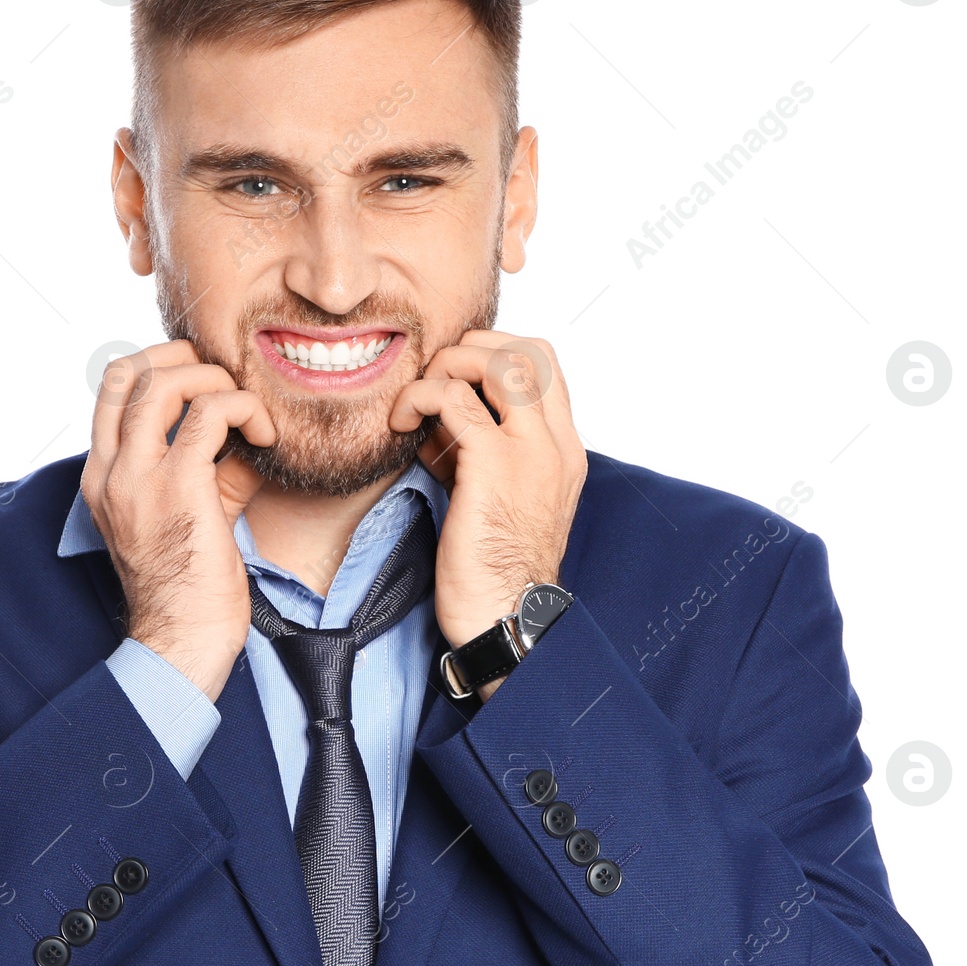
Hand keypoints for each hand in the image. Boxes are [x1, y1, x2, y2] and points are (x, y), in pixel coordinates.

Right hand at [81, 338, 275, 701]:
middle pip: (128, 371)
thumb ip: (210, 469)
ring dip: (215, 380)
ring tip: (246, 411)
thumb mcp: (191, 514)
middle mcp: (110, 471)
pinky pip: (211, 414)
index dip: (159, 367)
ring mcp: (138, 477)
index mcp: (102, 477)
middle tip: (224, 379)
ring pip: (163, 381)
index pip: (112, 391)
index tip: (203, 382)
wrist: (183, 640)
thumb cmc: (191, 587)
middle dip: (183, 358)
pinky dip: (244, 410)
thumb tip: (250, 435)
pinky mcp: (178, 487)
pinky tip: (266, 437)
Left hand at [390, 331, 586, 697]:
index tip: (455, 382)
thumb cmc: (492, 569)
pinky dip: (420, 398)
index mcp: (564, 451)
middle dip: (474, 348)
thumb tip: (439, 420)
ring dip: (448, 366)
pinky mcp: (494, 465)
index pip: (546, 367)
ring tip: (418, 401)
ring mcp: (531, 452)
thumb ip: (479, 453)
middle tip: (434, 378)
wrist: (504, 617)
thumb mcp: (494, 496)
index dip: (495, 356)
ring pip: (500, 361)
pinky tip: (402, 424)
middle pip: (530, 350)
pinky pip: (455, 399)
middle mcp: (557, 444)